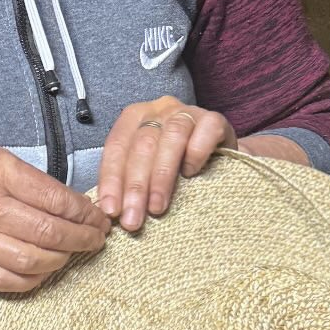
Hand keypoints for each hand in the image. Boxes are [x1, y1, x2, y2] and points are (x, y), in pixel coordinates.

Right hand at [0, 136, 112, 294]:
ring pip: (30, 261)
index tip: (98, 216)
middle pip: (47, 233)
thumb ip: (28, 178)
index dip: (83, 212)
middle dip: (81, 239)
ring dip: (62, 260)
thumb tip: (69, 204)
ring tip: (73, 253)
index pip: (53, 198)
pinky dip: (32, 279)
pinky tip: (45, 269)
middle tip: (96, 238)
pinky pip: (5, 280)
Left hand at [96, 96, 237, 231]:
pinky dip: (195, 153)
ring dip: (161, 176)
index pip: (117, 146)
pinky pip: (205, 131)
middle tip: (132, 220)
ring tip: (157, 208)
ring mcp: (188, 112)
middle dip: (134, 186)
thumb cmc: (176, 164)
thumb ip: (129, 178)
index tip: (111, 210)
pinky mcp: (215, 119)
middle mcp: (159, 109)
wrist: (218, 155)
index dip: (111, 179)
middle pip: (142, 145)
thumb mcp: (147, 166)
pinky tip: (190, 174)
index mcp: (135, 116)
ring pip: (171, 138)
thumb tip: (111, 212)